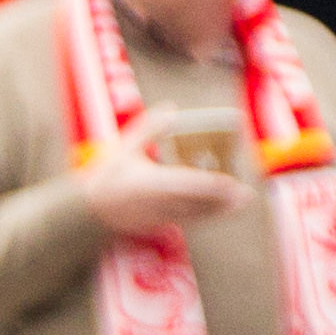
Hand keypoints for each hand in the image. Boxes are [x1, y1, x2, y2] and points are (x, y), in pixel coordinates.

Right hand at [75, 144, 244, 239]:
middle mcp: (156, 204)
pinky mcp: (159, 225)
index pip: (185, 185)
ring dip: (219, 211)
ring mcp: (159, 217)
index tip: (230, 181)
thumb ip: (149, 128)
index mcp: (148, 183)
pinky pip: (188, 221)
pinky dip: (207, 216)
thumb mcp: (124, 148)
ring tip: (241, 203)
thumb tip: (172, 109)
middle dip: (222, 200)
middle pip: (196, 204)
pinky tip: (220, 211)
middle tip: (245, 193)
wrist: (89, 212)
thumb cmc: (106, 177)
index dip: (210, 185)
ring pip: (195, 215)